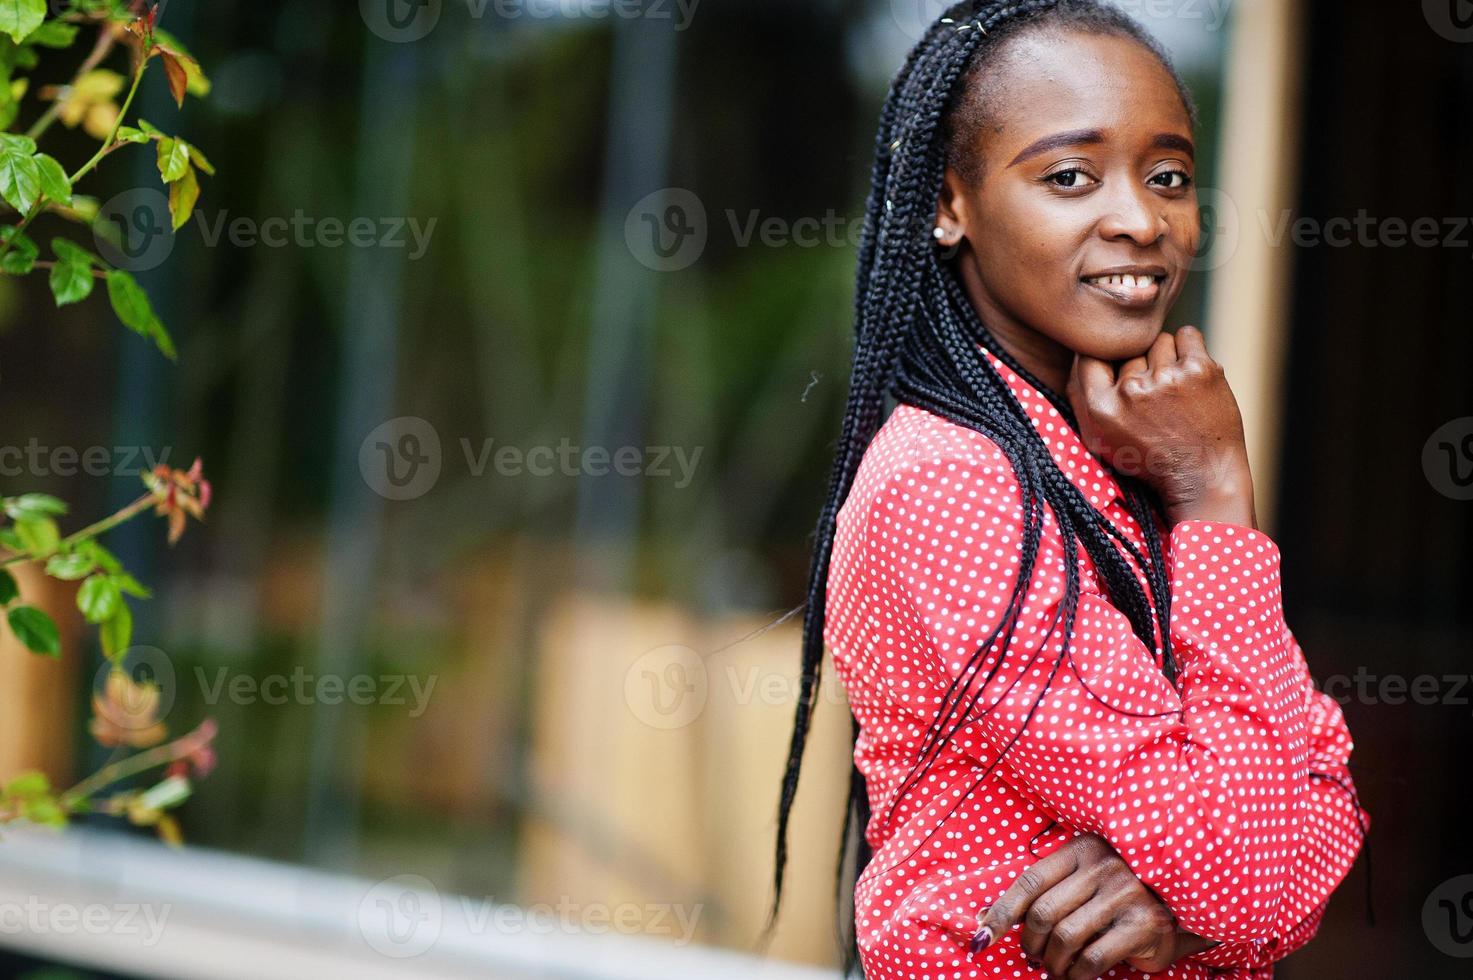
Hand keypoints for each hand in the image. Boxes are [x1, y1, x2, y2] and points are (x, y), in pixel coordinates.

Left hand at [973, 834, 1217, 978]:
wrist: (1177, 900)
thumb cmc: (1115, 892)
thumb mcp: (1079, 879)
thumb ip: (1041, 893)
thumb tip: (983, 920)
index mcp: (1079, 849)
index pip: (1028, 882)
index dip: (999, 913)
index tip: (981, 938)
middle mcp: (1102, 866)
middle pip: (1043, 913)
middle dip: (1030, 944)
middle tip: (1034, 958)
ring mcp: (1124, 894)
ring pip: (1065, 938)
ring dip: (1053, 963)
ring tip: (1054, 969)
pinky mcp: (1143, 924)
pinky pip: (1093, 959)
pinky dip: (1076, 975)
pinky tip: (1076, 976)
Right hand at [1066, 326, 1257, 528]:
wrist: (1204, 476)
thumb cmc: (1152, 459)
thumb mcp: (1102, 440)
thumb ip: (1083, 397)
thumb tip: (1082, 351)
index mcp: (1101, 407)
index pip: (1092, 355)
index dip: (1108, 359)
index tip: (1121, 369)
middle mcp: (1131, 391)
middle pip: (1130, 350)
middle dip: (1142, 365)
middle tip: (1157, 396)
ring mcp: (1167, 377)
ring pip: (1158, 341)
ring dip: (1166, 358)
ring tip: (1176, 387)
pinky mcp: (1200, 369)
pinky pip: (1188, 335)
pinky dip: (1190, 348)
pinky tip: (1191, 374)